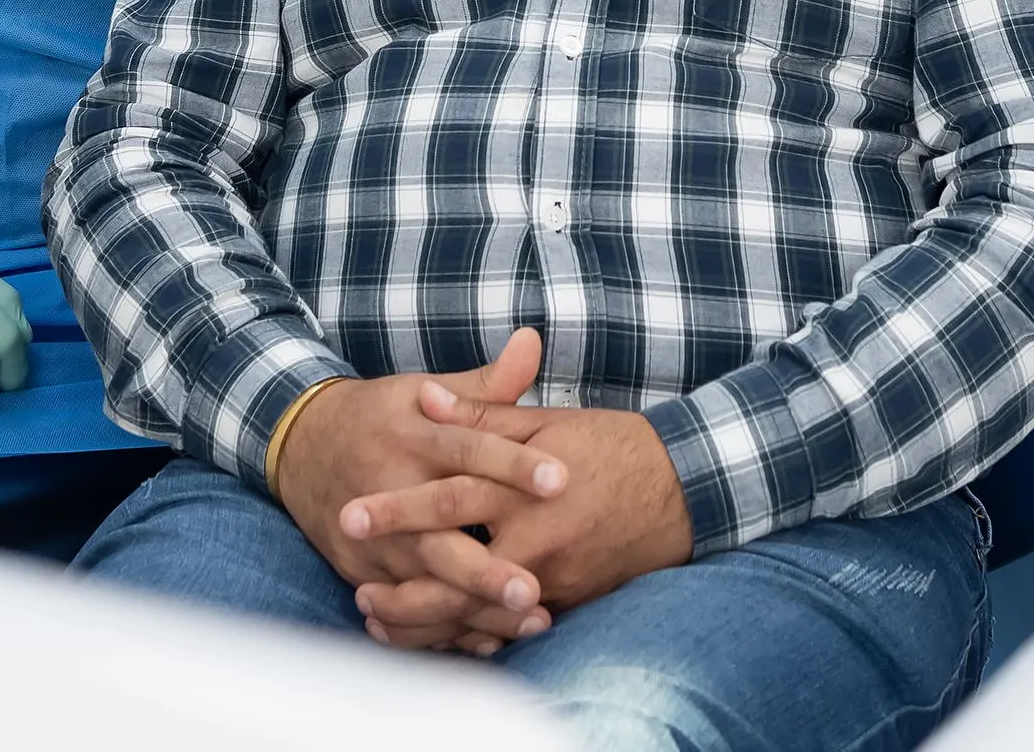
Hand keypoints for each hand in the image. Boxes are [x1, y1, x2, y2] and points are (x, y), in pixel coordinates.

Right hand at [273, 329, 570, 647]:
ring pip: (427, 580)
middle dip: (487, 566)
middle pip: (442, 532)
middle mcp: (391, 488)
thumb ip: (484, 383)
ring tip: (529, 622)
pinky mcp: (362, 570)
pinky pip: (405, 606)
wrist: (299, 446)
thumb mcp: (421, 389)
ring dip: (475, 606)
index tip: (560, 480)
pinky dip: (445, 627)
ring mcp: (374, 537)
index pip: (468, 450)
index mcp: (413, 436)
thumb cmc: (380, 416)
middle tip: (534, 588)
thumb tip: (533, 342)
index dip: (513, 464)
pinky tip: (489, 641)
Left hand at [348, 394, 691, 650]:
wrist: (684, 488)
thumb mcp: (545, 422)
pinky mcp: (569, 602)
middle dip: (403, 590)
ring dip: (428, 623)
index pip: (449, 499)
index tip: (350, 517)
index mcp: (525, 487)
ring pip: (479, 614)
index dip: (397, 509)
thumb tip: (424, 396)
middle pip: (457, 574)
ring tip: (381, 621)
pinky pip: (511, 629)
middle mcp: (538, 540)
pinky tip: (436, 637)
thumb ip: (479, 411)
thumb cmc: (611, 445)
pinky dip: (470, 636)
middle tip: (357, 592)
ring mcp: (555, 578)